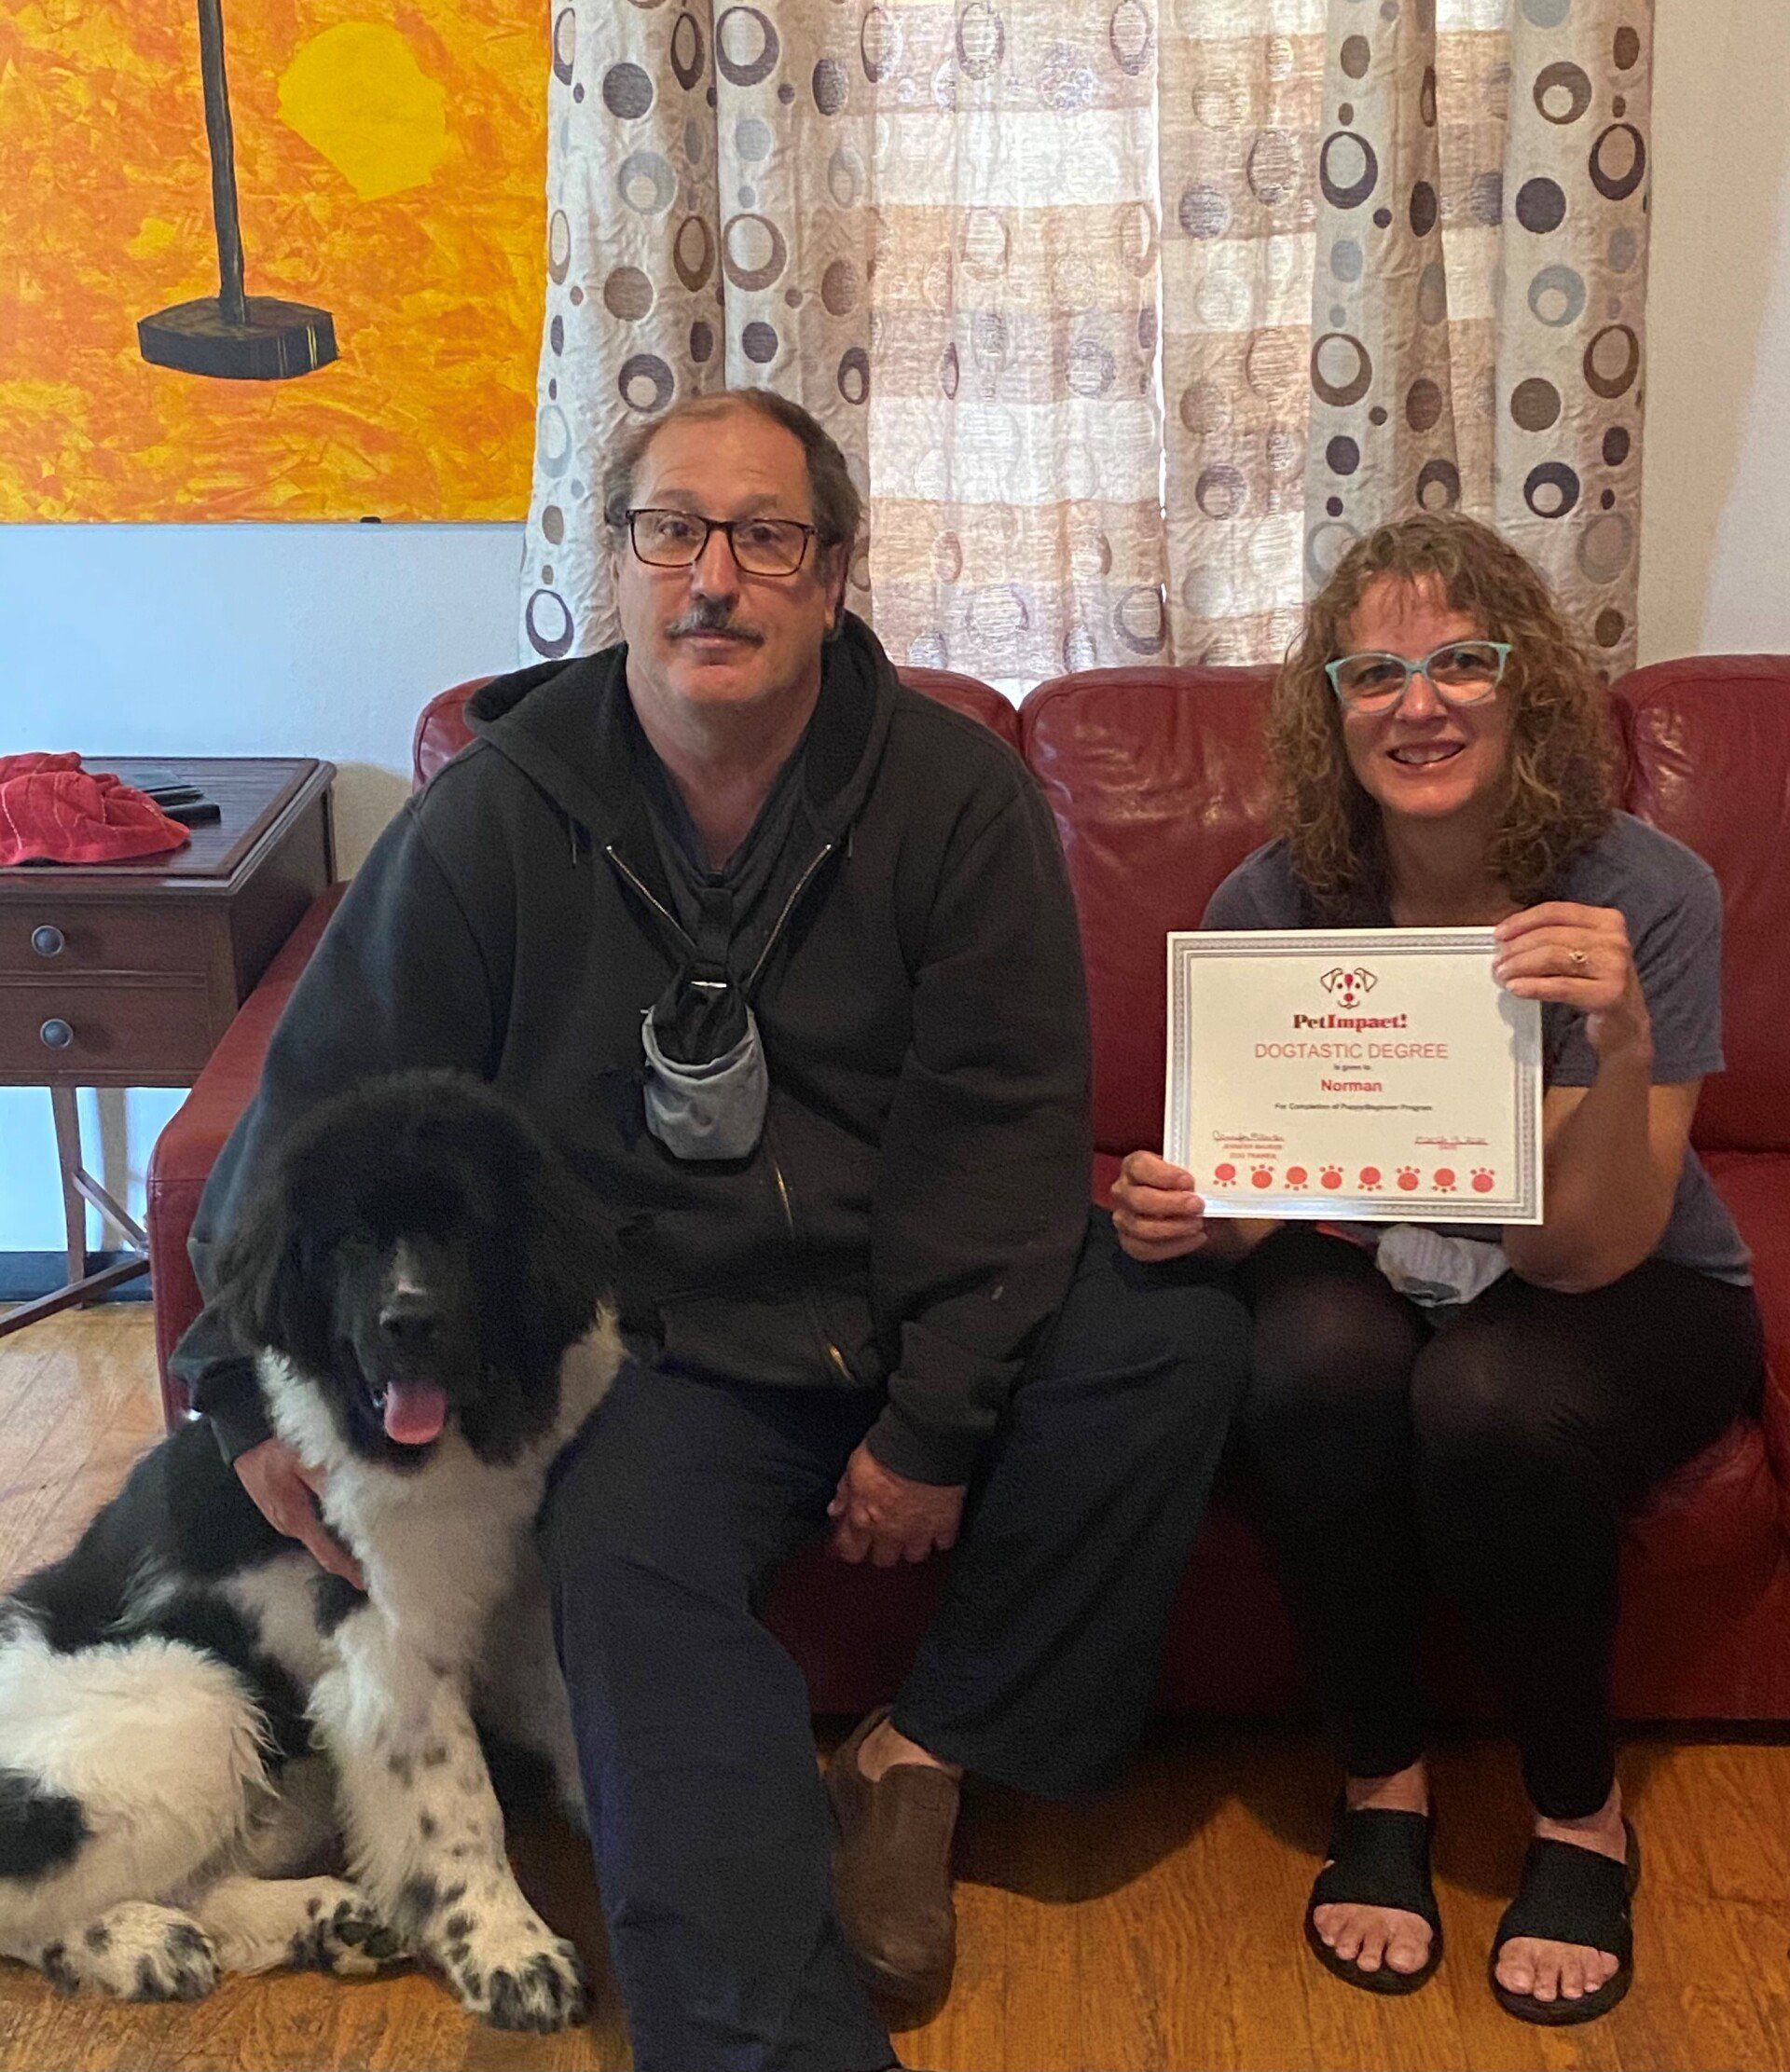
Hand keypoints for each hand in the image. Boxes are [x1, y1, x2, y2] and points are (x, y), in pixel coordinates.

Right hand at [234, 1436, 365, 1590]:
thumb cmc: (275, 1446)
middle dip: (350, 1559)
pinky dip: (328, 1530)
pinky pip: (310, 1526)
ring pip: (318, 1539)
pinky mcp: (283, 1509)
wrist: (243, 1437)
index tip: (370, 1583)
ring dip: (340, 1544)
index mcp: (297, 1519)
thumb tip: (356, 1501)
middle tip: (380, 1563)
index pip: (329, 1554)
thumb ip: (330, 1482)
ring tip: (369, 1545)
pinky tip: (345, 1522)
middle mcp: (289, 1526)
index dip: (350, 1571)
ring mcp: (283, 1519)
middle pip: (325, 1550)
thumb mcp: (306, 1459)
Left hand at [827, 1444, 964, 1567]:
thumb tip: (836, 1509)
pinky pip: (943, 1544)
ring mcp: (919, 1531)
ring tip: (912, 1533)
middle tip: (884, 1536)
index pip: (850, 1551)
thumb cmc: (887, 1451)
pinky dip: (940, 1537)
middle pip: (884, 1560)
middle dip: (882, 1550)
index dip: (850, 1548)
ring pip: (914, 1556)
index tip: (853, 1543)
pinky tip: (937, 1527)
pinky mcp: (945, 1525)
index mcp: (864, 1518)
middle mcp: (890, 1532)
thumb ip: (845, 1492)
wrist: (923, 1444)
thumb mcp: (855, 1466)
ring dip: (912, 1546)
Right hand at [1111, 1149, 1210, 1261]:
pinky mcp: (1130, 1242)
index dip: (1163, 1175)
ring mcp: (1123, 1218)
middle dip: (1171, 1204)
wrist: (1198, 1214)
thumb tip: (1211, 1180)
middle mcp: (1123, 1191)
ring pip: (1140, 1227)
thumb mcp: (1196, 1175)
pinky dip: (1174, 1246)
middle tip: (1198, 1206)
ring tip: (1198, 1225)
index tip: (1189, 1182)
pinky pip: (1146, 1249)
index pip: (1140, 1166)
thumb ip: (1199, 1175)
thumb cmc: (1192, 1187)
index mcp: (1135, 1166)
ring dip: (1173, 1228)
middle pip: (1138, 1199)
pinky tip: (1196, 1239)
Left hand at [1493, 902, 1651, 1060]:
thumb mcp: (1583, 952)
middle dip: (1517, 948)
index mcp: (1607, 921)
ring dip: (1520, 966)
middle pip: (1550, 936)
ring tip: (1503, 974)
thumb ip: (1555, 938)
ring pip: (1552, 958)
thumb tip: (1510, 938)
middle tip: (1499, 961)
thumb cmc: (1597, 984)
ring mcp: (1614, 967)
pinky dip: (1533, 986)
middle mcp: (1614, 940)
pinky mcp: (1608, 994)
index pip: (1556, 912)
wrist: (1626, 1023)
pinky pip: (1560, 986)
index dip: (1523, 921)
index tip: (1501, 934)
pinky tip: (1516, 988)